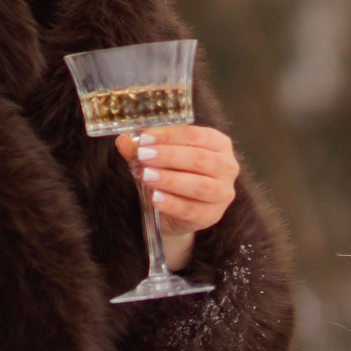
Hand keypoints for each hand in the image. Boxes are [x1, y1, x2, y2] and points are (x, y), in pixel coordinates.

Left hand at [116, 125, 238, 270]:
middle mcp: (227, 167)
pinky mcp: (212, 215)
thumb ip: (142, 148)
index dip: (170, 136)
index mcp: (218, 145)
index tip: (145, 138)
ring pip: (200, 185)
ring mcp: (223, 193)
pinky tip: (155, 198)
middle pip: (200, 159)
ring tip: (146, 176)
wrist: (178, 210)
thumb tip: (123, 141)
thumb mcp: (158, 158)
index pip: (197, 136)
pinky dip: (172, 204)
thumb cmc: (174, 173)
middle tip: (143, 156)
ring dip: (171, 180)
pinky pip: (192, 210)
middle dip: (169, 156)